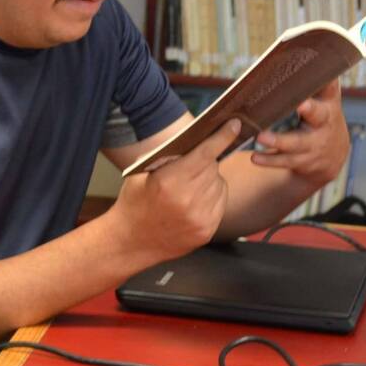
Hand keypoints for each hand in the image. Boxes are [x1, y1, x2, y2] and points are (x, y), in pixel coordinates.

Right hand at [110, 118, 240, 262]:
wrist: (131, 241)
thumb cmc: (134, 202)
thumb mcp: (141, 173)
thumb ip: (166, 156)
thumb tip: (195, 139)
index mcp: (169, 182)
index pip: (205, 154)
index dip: (222, 137)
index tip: (234, 124)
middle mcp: (188, 201)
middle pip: (213, 167)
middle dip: (205, 161)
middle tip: (189, 166)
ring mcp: (199, 219)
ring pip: (219, 184)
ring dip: (209, 179)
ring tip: (188, 186)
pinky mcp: (206, 231)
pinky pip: (220, 202)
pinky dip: (212, 196)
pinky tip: (194, 200)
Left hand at [251, 79, 349, 188]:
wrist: (333, 155)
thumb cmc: (321, 117)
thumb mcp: (323, 99)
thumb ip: (313, 80)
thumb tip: (300, 44)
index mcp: (328, 103)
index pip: (330, 88)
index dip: (327, 82)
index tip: (324, 73)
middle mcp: (324, 123)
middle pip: (318, 116)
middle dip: (310, 110)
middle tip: (300, 104)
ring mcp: (315, 144)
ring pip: (297, 143)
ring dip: (278, 140)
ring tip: (260, 137)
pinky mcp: (303, 161)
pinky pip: (285, 161)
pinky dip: (269, 160)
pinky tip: (255, 157)